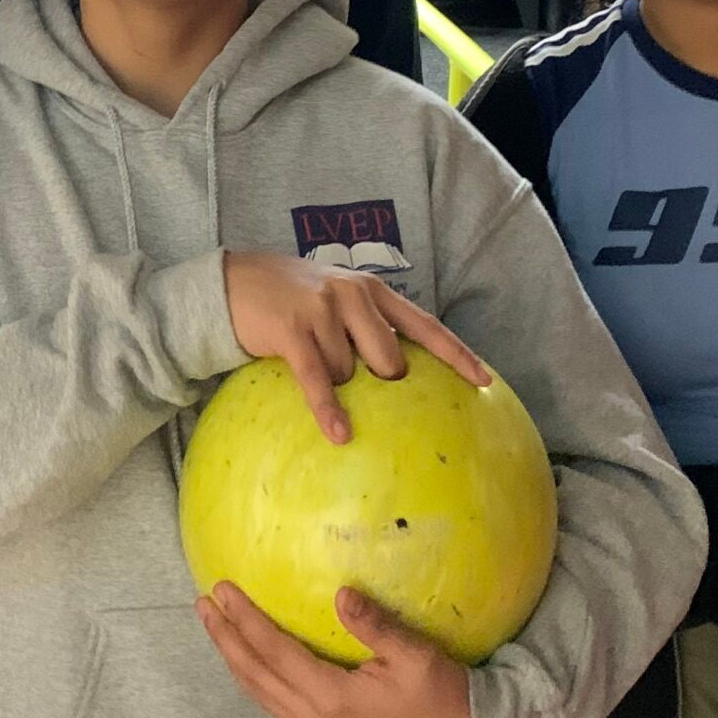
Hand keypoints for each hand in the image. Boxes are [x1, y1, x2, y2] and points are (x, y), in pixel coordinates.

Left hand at [198, 581, 475, 717]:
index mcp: (332, 698)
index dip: (245, 620)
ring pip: (260, 694)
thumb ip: (376, 625)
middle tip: (202, 604)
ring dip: (235, 660)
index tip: (222, 590)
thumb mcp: (417, 657)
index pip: (275, 652)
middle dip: (226, 639)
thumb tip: (341, 593)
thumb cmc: (444, 700)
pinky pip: (275, 704)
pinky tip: (251, 664)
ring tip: (217, 629)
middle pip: (255, 675)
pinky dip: (254, 679)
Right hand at [220, 253, 487, 443]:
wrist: (233, 283)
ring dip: (336, 385)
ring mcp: (323, 310)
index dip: (457, 355)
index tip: (485, 382)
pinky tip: (339, 433)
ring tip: (309, 364)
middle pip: (391, 359)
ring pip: (350, 373)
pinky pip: (318, 379)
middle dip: (381, 380)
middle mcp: (354, 295)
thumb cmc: (292, 299)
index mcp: (373, 291)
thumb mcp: (338, 300)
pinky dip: (329, 408)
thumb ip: (370, 326)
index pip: (426, 326)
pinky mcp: (293, 330)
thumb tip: (401, 373)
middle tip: (358, 382)